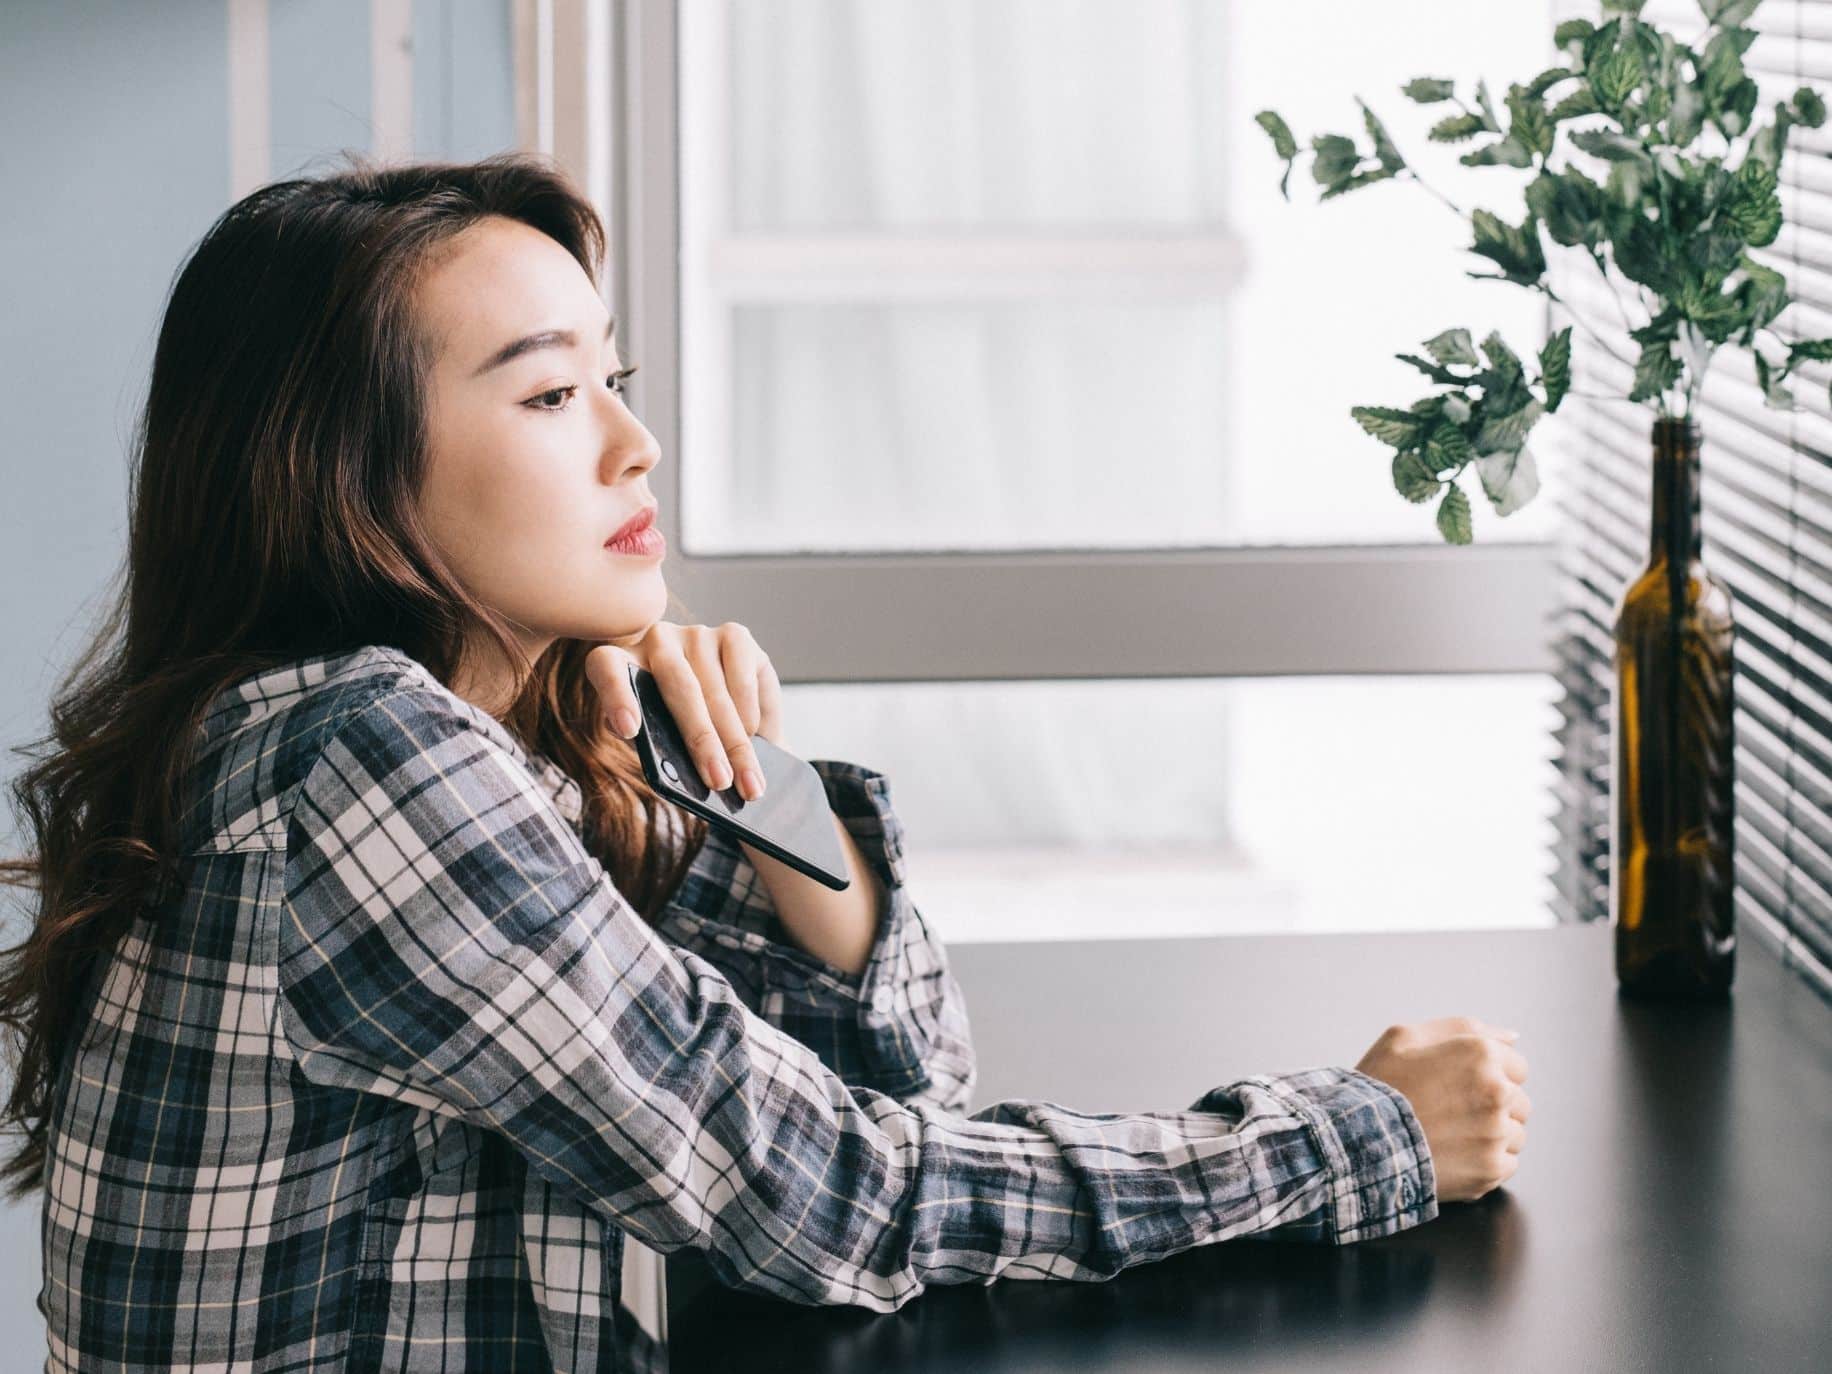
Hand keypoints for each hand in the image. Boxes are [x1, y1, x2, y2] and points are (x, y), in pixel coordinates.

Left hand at [585, 621, 784, 800]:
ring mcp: (696, 634)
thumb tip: (665, 758)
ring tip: (748, 781)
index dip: (616, 696)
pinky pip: (742, 679)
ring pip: (716, 692)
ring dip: (736, 742)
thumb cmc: (683, 733)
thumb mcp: (660, 741)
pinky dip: (749, 714)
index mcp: (621, 662)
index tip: (629, 730)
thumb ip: (655, 743)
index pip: (606, 667)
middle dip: (703, 741)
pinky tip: (754, 737)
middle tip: (718, 781)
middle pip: (678, 688)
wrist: (727, 717)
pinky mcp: (734, 635)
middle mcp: (656, 640)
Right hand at [1354, 1017, 1530, 1203]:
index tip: (1462, 1085)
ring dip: (1492, 1134)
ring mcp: (1496, 1133)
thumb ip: (1462, 1028)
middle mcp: (1497, 1091)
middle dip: (1494, 1104)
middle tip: (1453, 1111)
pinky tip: (1454, 1155)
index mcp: (1480, 1054)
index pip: (1517, 1065)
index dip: (1488, 1074)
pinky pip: (1506, 1164)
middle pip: (1519, 1100)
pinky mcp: (1491, 1168)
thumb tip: (1512, 1038)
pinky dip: (1485, 1162)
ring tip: (1452, 1135)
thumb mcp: (1404, 1037)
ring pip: (1515, 1134)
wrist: (1356, 1140)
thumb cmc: (1378, 1085)